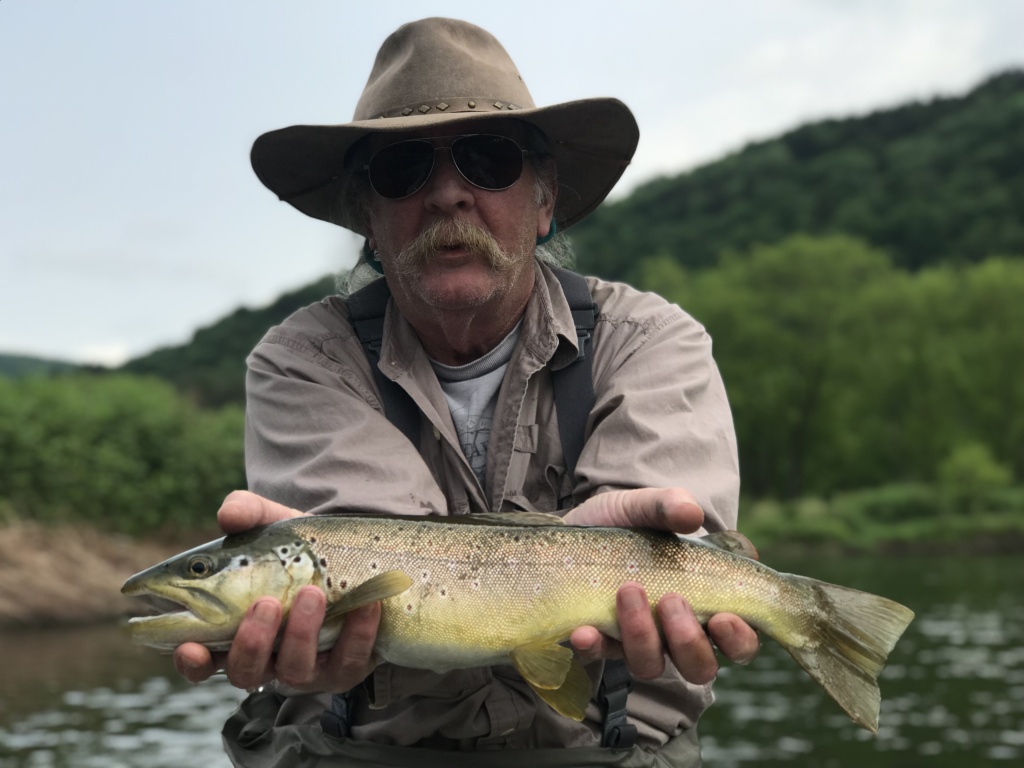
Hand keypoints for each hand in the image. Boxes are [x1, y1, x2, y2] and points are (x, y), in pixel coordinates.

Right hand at [172, 491, 380, 692]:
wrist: (353, 554)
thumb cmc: (298, 546)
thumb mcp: (272, 525)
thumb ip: (247, 512)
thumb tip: (228, 515)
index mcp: (233, 630)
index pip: (201, 660)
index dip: (192, 661)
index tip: (189, 646)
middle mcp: (266, 657)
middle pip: (245, 671)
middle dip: (252, 642)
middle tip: (267, 603)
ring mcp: (306, 666)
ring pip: (295, 670)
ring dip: (301, 633)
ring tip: (313, 593)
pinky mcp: (345, 666)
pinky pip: (349, 661)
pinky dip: (357, 633)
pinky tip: (364, 603)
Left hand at [565, 488, 759, 683]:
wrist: (571, 528)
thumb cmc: (624, 522)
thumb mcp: (646, 505)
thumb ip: (670, 505)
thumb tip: (691, 514)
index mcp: (705, 605)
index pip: (739, 643)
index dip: (738, 640)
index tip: (724, 617)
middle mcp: (675, 632)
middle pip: (699, 667)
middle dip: (689, 641)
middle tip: (671, 599)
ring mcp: (636, 640)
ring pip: (650, 665)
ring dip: (642, 635)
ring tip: (628, 590)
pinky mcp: (598, 639)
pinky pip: (598, 656)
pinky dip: (594, 646)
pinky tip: (584, 631)